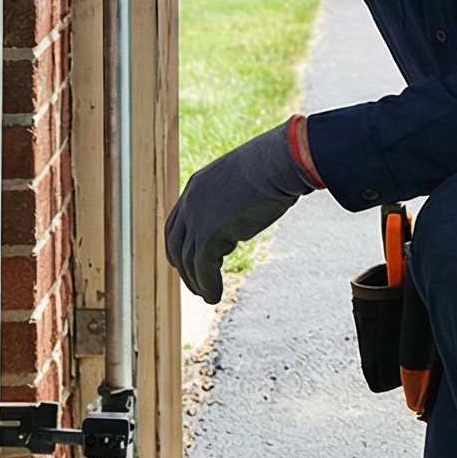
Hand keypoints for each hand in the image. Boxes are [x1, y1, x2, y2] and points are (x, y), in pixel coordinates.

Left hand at [166, 118, 318, 304]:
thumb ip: (234, 196)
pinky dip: (207, 285)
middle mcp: (190, 201)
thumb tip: (244, 209)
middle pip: (175, 244)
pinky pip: (203, 268)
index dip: (181, 246)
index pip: (177, 223)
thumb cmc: (274, 166)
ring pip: (188, 260)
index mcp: (196, 185)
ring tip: (208, 296)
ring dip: (197, 282)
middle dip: (184, 268)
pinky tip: (215, 296)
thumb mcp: (245, 179)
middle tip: (197, 284)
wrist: (281, 161)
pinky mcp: (210, 233)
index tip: (192, 262)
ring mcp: (197, 217)